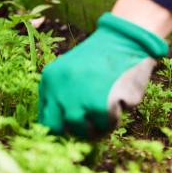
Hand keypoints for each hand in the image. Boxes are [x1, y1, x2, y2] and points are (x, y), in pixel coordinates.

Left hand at [37, 13, 168, 138]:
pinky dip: (117, 117)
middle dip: (80, 130)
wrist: (124, 39)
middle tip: (94, 120)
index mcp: (49, 82)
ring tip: (109, 106)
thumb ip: (60, 95)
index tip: (76, 125)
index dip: (62, 127)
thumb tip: (62, 130)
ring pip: (87, 132)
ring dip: (100, 125)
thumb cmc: (100, 59)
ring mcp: (80, 100)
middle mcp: (60, 92)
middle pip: (64, 130)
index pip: (46, 121)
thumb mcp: (69, 71)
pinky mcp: (102, 105)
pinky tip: (119, 98)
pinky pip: (108, 125)